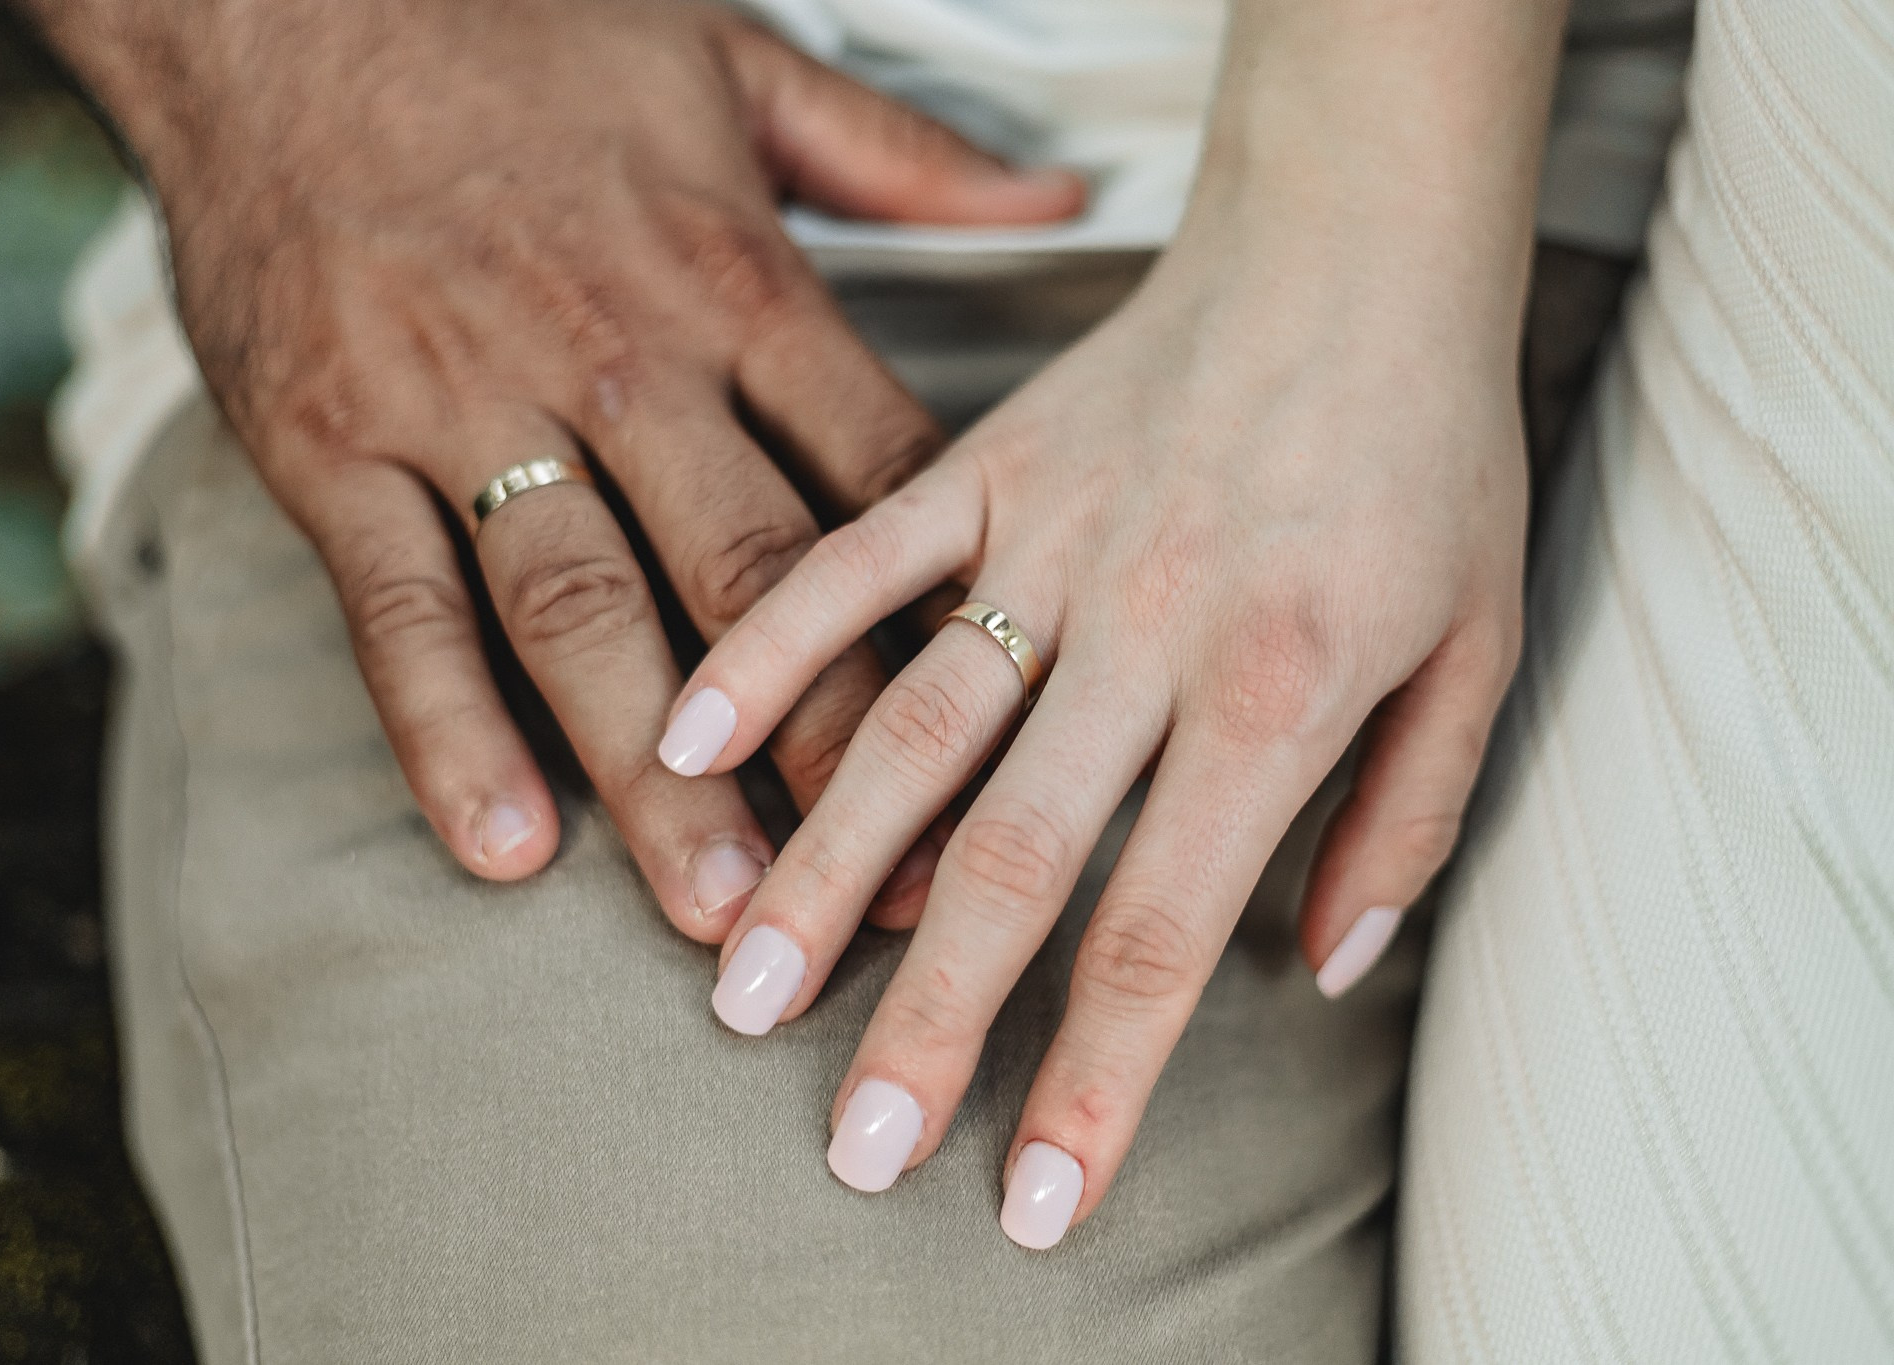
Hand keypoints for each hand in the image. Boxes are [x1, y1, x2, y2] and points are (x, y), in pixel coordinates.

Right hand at [21, 0, 1081, 934]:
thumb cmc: (527, 40)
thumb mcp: (741, 67)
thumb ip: (905, 156)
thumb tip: (1063, 198)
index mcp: (735, 284)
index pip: (878, 482)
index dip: (956, 628)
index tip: (1013, 746)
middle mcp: (617, 358)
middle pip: (755, 579)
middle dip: (833, 748)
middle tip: (894, 894)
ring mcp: (465, 404)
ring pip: (587, 612)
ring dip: (659, 778)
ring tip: (721, 912)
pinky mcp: (331, 444)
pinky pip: (398, 608)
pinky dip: (446, 731)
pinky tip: (503, 846)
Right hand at [663, 188, 1528, 1238]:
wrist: (1359, 246)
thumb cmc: (1428, 456)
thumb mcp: (1481, 645)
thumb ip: (1409, 818)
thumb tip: (1319, 969)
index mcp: (1278, 692)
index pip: (1162, 932)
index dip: (1095, 1084)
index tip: (1034, 1204)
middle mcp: (1150, 631)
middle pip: (1017, 860)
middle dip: (932, 1018)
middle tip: (856, 1149)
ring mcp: (1052, 542)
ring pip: (913, 726)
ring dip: (824, 867)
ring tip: (745, 987)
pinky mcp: (985, 466)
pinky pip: (857, 560)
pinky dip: (771, 647)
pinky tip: (689, 740)